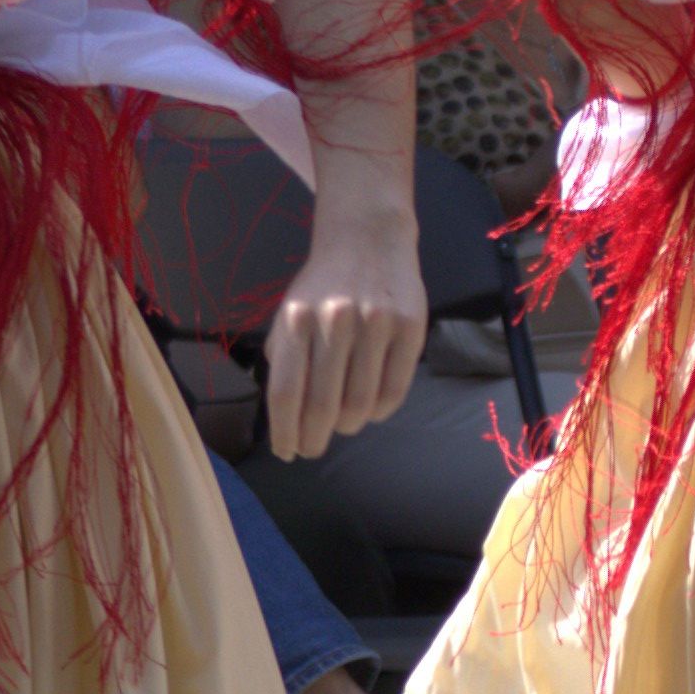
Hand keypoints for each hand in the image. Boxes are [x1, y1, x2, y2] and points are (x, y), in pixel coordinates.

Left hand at [263, 206, 427, 460]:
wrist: (367, 240)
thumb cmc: (322, 287)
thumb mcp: (289, 314)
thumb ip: (284, 360)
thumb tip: (285, 419)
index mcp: (296, 320)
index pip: (286, 394)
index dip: (285, 433)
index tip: (286, 452)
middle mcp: (335, 322)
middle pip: (323, 407)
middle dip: (314, 439)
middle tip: (312, 449)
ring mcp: (376, 324)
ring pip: (360, 405)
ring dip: (348, 426)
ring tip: (343, 423)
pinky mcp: (410, 328)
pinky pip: (394, 392)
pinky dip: (378, 411)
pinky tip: (369, 408)